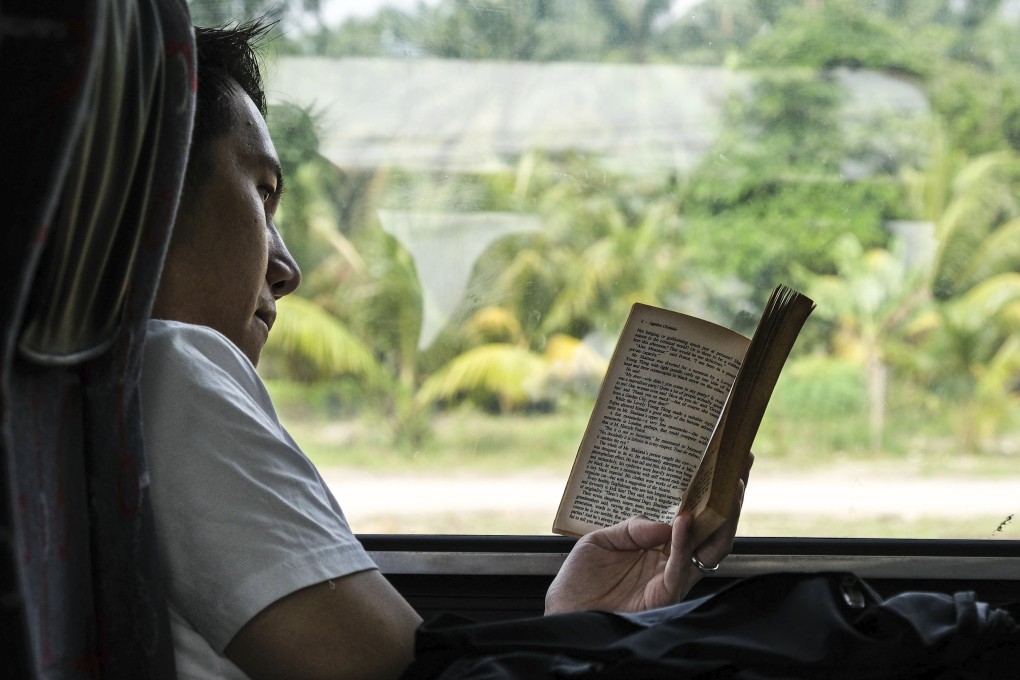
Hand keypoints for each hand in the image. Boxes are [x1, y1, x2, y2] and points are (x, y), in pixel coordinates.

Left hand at [545, 454, 750, 614]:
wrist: (565, 614)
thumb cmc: (579, 581)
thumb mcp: (600, 541)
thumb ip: (633, 528)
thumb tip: (670, 520)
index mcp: (658, 545)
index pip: (693, 516)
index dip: (709, 493)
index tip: (724, 462)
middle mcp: (671, 560)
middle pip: (713, 528)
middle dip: (731, 499)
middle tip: (741, 467)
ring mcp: (671, 577)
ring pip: (711, 548)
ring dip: (722, 518)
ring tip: (728, 488)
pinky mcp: (665, 594)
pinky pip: (681, 565)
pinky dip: (684, 542)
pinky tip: (684, 520)